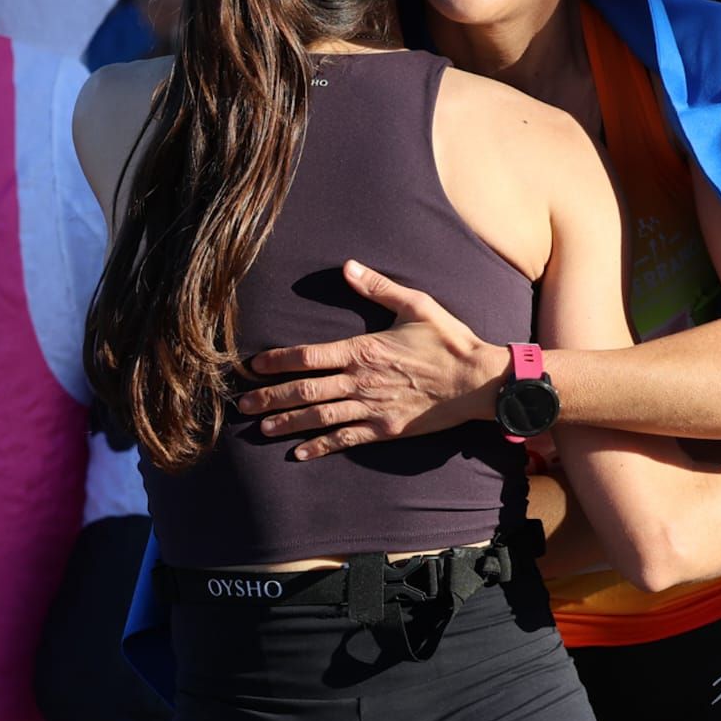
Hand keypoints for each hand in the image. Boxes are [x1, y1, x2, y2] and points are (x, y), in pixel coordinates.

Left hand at [237, 260, 510, 459]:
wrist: (478, 381)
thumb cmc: (447, 341)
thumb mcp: (415, 305)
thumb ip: (379, 287)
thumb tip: (349, 267)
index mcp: (363, 350)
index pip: (309, 356)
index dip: (278, 361)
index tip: (254, 367)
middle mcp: (361, 382)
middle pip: (305, 391)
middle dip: (270, 397)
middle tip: (242, 404)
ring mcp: (372, 409)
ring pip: (319, 418)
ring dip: (287, 423)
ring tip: (260, 428)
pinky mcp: (385, 429)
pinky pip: (345, 439)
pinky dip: (320, 447)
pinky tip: (299, 454)